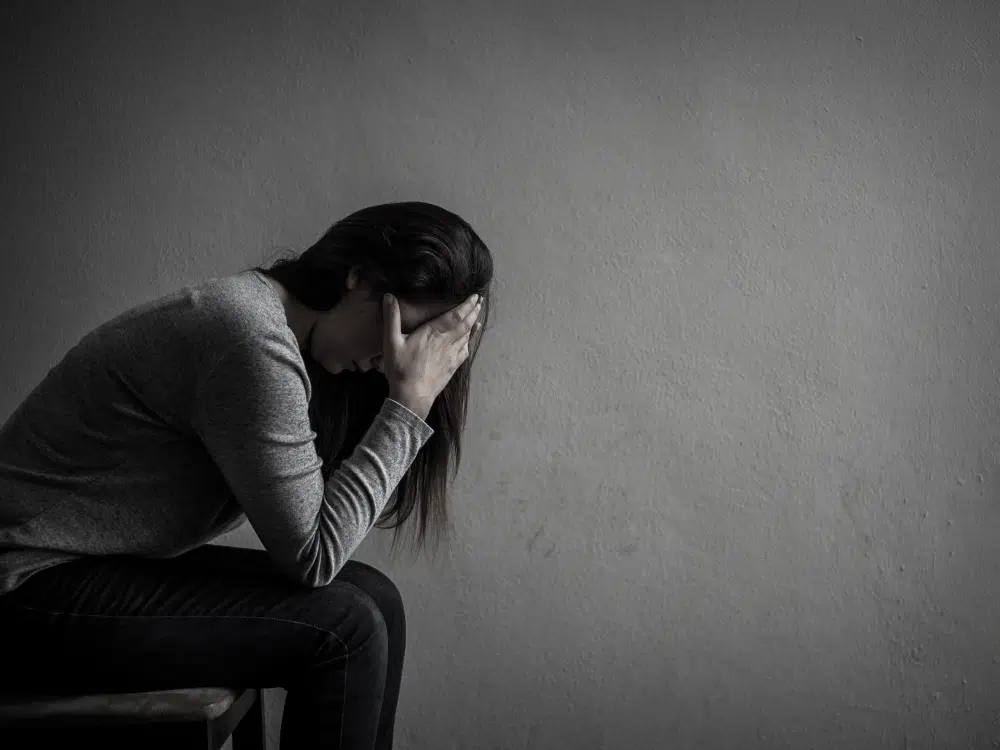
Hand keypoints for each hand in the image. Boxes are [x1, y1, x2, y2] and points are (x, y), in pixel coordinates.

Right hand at [382, 292, 482, 414]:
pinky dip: (470, 341)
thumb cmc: (400, 369)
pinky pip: (465, 351)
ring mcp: (451, 355)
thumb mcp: (391, 342)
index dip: (466, 305)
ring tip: (478, 315)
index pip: (455, 315)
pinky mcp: (452, 367)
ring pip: (466, 336)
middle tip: (480, 301)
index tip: (474, 296)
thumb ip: (391, 318)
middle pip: (465, 324)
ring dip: (473, 324)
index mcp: (432, 333)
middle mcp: (445, 342)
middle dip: (473, 311)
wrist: (412, 396)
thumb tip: (389, 297)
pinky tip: (471, 339)